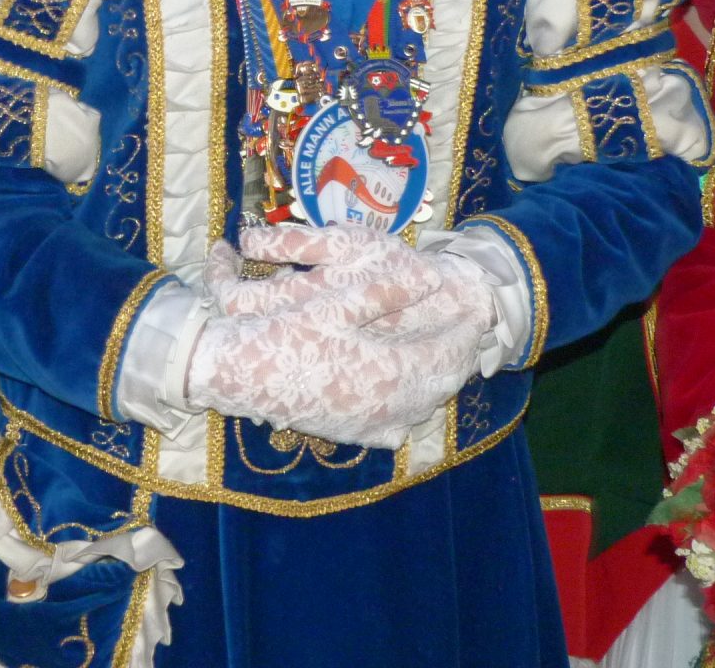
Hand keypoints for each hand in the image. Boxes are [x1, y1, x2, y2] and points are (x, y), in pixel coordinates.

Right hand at [184, 228, 496, 448]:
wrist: (235, 375)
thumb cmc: (285, 334)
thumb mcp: (336, 303)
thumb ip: (386, 292)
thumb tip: (428, 278)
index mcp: (390, 375)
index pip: (444, 354)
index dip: (463, 330)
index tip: (479, 310)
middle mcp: (386, 410)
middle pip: (438, 383)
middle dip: (454, 355)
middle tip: (468, 331)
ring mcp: (367, 427)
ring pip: (419, 406)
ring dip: (432, 380)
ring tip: (442, 355)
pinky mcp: (348, 435)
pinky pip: (392, 425)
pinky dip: (405, 406)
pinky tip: (404, 393)